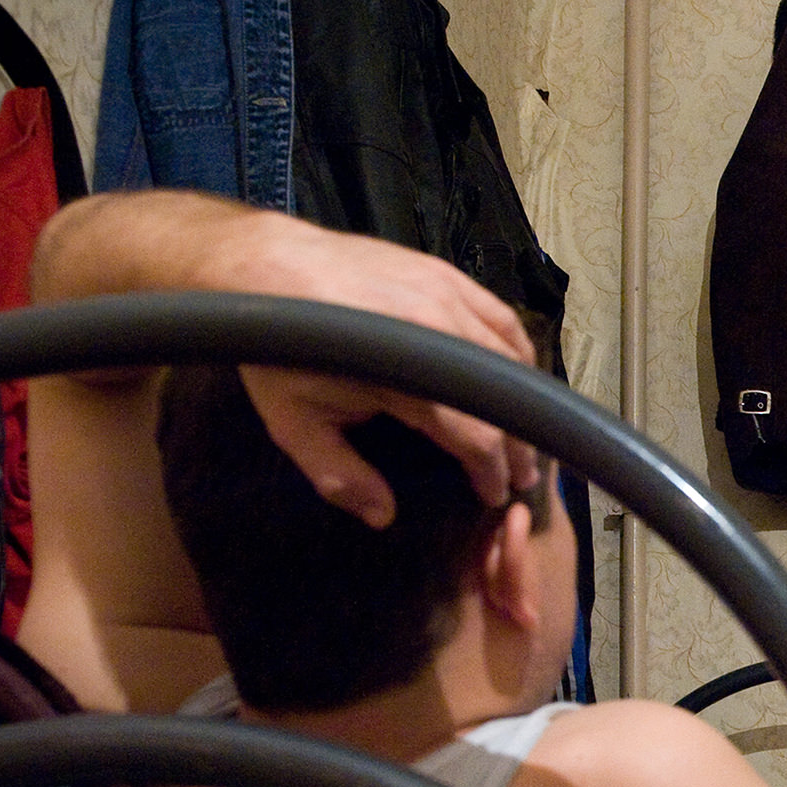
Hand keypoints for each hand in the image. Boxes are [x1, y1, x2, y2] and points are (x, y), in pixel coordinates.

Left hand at [33, 191, 543, 525]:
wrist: (264, 269)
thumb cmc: (279, 352)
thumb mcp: (295, 424)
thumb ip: (341, 477)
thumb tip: (383, 517)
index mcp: (408, 377)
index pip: (477, 437)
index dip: (491, 473)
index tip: (494, 496)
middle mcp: (440, 334)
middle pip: (503, 400)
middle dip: (518, 444)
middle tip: (522, 475)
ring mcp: (449, 298)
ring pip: (511, 358)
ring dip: (521, 399)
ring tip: (522, 429)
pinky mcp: (447, 275)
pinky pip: (503, 318)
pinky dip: (516, 352)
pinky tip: (513, 374)